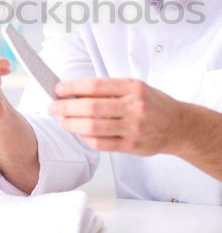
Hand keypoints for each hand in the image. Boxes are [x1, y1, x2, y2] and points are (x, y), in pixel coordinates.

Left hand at [50, 78, 183, 155]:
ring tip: (62, 121)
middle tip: (53, 107)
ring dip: (72, 125)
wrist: (179, 126)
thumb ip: (110, 89)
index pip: (96, 85)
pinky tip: (80, 133)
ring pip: (93, 128)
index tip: (58, 88)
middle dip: (66, 107)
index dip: (73, 87)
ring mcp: (133, 128)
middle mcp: (134, 107)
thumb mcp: (136, 87)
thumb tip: (76, 91)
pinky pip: (102, 144)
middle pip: (91, 108)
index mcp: (133, 87)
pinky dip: (86, 139)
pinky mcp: (132, 146)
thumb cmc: (153, 103)